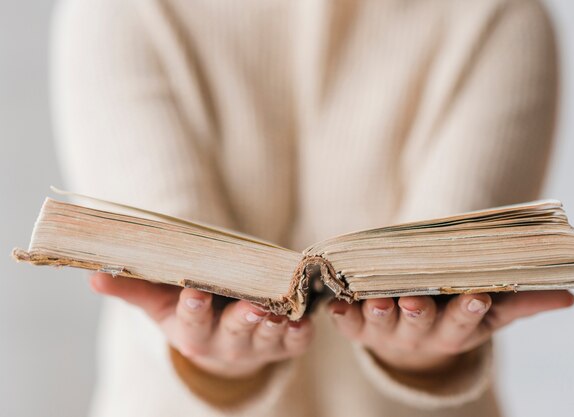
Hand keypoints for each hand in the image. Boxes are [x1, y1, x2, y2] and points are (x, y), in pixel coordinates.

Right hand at [90, 272, 313, 378]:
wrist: (223, 345)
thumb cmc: (191, 316)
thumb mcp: (159, 305)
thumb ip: (133, 288)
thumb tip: (93, 275)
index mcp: (193, 333)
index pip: (192, 322)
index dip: (194, 308)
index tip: (196, 293)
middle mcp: (226, 343)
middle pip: (234, 333)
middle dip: (242, 320)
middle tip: (251, 306)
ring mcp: (257, 346)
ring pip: (266, 337)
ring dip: (274, 324)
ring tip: (279, 309)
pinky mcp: (284, 344)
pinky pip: (295, 341)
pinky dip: (302, 331)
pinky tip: (307, 318)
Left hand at [328, 291, 573, 373]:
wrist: (412, 338)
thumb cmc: (454, 315)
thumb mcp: (490, 313)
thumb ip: (521, 303)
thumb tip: (567, 296)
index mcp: (453, 330)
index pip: (464, 323)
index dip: (469, 312)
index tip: (476, 297)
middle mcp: (420, 333)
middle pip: (421, 325)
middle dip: (420, 314)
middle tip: (418, 301)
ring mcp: (387, 332)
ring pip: (383, 324)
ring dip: (379, 314)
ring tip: (377, 300)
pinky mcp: (359, 328)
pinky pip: (348, 325)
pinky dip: (341, 317)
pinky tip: (334, 308)